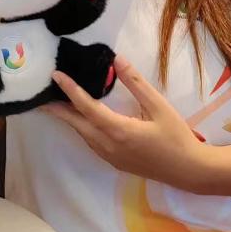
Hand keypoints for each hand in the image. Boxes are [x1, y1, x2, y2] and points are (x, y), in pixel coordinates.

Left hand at [44, 55, 207, 189]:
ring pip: (83, 134)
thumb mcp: (158, 106)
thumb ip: (136, 83)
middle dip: (58, 109)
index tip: (56, 75)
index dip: (69, 90)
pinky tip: (83, 119)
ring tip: (57, 103)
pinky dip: (82, 127)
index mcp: (118, 130)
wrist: (189, 171)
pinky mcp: (116, 161)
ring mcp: (111, 156)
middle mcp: (108, 145)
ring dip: (69, 118)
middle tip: (41, 94)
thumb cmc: (176, 137)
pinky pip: (92, 142)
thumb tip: (117, 60)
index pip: (86, 107)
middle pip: (76, 123)